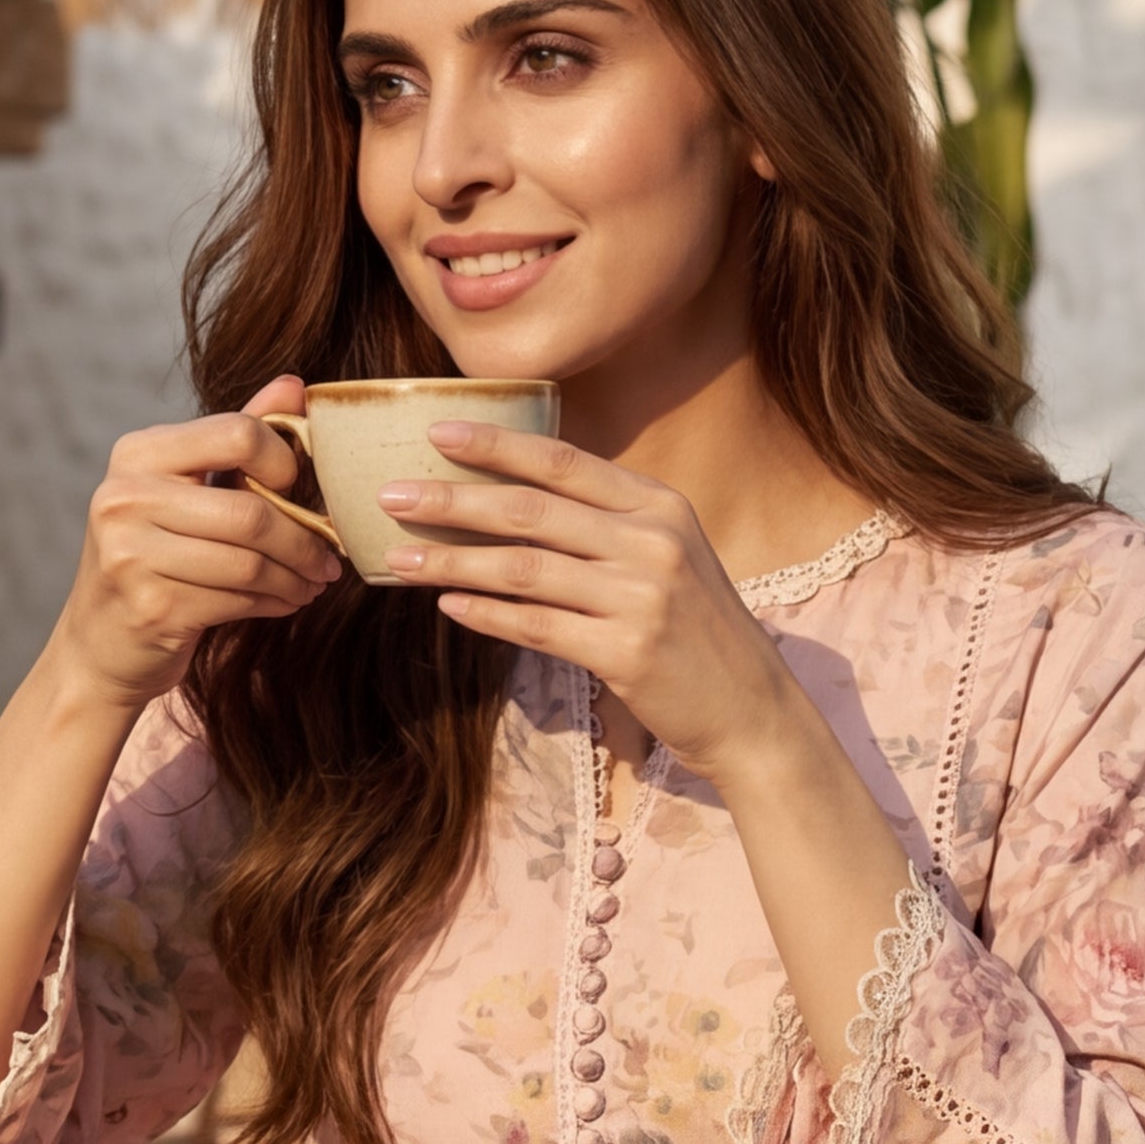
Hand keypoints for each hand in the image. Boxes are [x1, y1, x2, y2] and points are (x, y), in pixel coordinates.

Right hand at [52, 377, 336, 718]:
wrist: (101, 641)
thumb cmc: (155, 554)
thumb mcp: (184, 487)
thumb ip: (236, 437)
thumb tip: (295, 385)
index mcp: (138, 453)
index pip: (236, 434)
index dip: (283, 463)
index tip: (299, 489)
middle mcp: (125, 498)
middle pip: (250, 512)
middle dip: (305, 540)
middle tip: (330, 558)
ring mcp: (131, 555)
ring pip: (250, 563)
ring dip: (296, 577)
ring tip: (313, 582)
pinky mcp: (151, 607)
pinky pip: (238, 601)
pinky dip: (275, 602)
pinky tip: (286, 601)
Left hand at [386, 426, 802, 786]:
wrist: (753, 711)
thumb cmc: (699, 633)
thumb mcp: (668, 558)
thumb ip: (607, 525)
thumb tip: (517, 500)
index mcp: (659, 505)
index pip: (563, 461)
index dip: (497, 444)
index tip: (437, 432)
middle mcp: (651, 541)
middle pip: (531, 509)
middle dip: (452, 499)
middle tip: (390, 494)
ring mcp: (640, 597)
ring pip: (523, 568)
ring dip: (452, 560)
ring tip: (397, 556)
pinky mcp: (626, 652)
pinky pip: (536, 626)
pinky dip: (486, 614)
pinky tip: (446, 604)